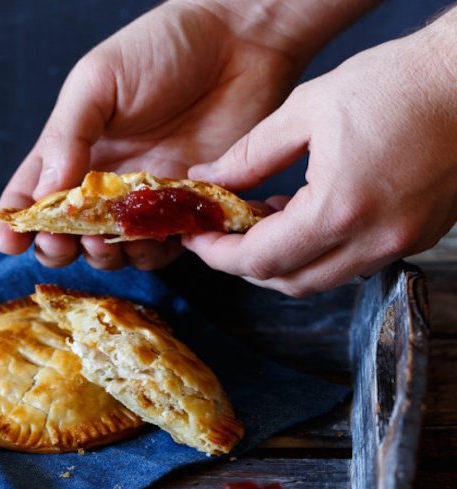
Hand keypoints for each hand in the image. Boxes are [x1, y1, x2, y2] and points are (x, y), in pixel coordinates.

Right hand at [0, 0, 307, 270]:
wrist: (237, 45)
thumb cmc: (160, 50)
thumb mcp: (97, 82)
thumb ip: (67, 137)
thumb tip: (42, 195)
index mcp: (76, 149)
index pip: (35, 194)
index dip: (17, 223)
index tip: (8, 241)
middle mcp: (107, 181)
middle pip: (70, 232)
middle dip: (57, 246)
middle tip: (61, 241)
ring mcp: (147, 199)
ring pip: (114, 248)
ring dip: (103, 255)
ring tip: (103, 241)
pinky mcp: (186, 208)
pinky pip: (164, 245)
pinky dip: (151, 252)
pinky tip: (148, 240)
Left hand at [185, 9, 456, 295]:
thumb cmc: (396, 83)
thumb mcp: (306, 111)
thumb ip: (250, 155)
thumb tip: (210, 179)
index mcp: (340, 210)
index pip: (260, 260)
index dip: (219, 255)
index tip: (197, 239)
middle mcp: (373, 241)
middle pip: (288, 281)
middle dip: (245, 263)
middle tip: (222, 233)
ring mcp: (399, 245)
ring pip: (319, 279)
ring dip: (281, 260)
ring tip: (261, 219)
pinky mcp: (415, 239)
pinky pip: (350, 265)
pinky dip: (317, 252)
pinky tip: (303, 218)